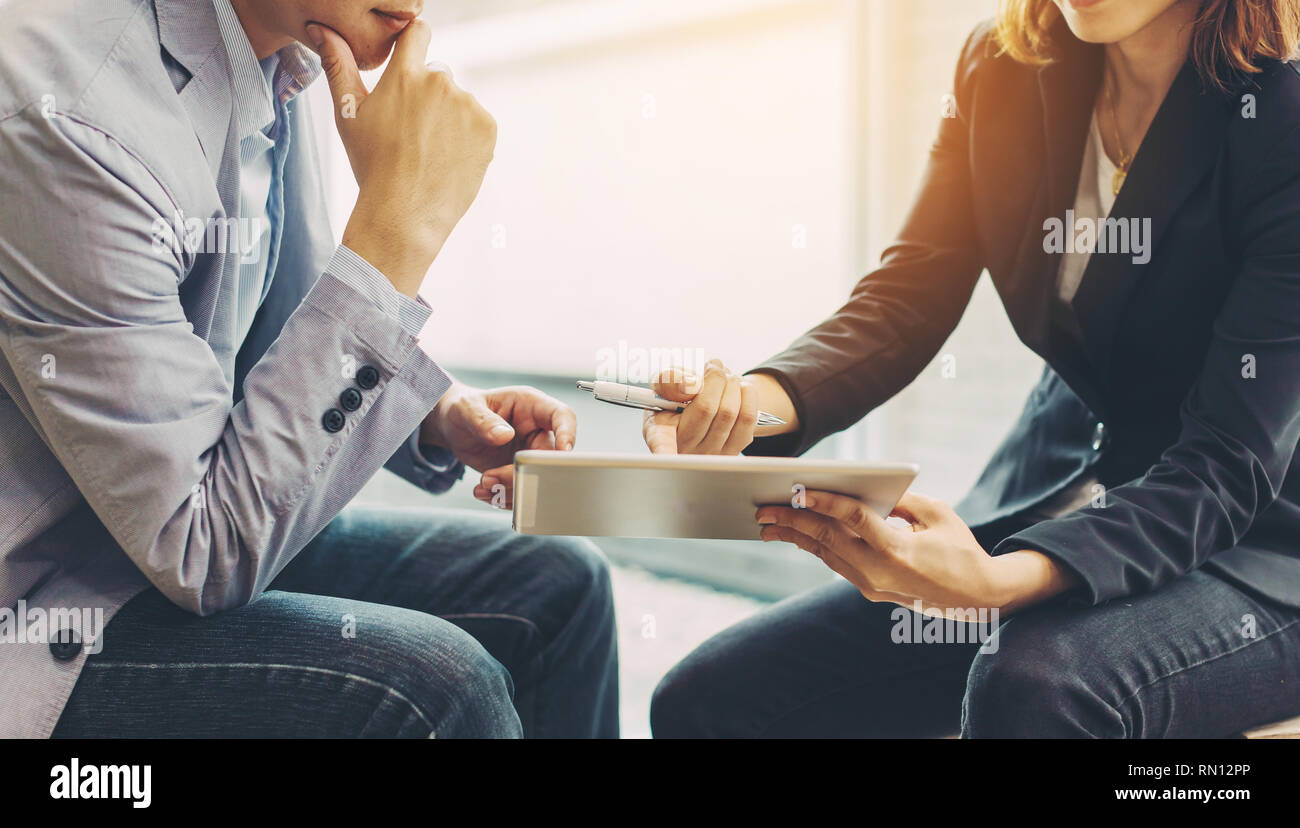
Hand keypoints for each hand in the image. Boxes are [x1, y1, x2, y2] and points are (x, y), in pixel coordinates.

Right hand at [310, 20, 496, 296]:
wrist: (404, 215)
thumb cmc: (371, 166)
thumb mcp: (348, 115)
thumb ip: (337, 66)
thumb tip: (322, 29)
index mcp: (404, 74)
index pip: (417, 32)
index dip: (414, 42)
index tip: (412, 57)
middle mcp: (439, 81)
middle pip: (437, 77)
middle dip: (427, 98)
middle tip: (411, 136)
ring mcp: (467, 104)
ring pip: (458, 103)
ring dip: (448, 119)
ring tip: (429, 152)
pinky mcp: (488, 127)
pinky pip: (478, 124)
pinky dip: (468, 138)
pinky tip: (448, 159)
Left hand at [420, 383, 575, 508]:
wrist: (454, 427)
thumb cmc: (464, 409)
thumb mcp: (466, 409)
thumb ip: (482, 420)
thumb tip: (504, 435)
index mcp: (531, 406)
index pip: (562, 416)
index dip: (568, 433)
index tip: (563, 451)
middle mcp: (536, 432)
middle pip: (548, 457)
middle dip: (523, 473)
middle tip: (491, 477)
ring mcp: (530, 454)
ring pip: (537, 480)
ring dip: (510, 490)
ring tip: (483, 485)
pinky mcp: (520, 474)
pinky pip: (522, 492)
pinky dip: (502, 498)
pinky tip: (482, 491)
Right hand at [642, 360, 794, 454]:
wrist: (699, 406)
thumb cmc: (677, 396)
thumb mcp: (663, 383)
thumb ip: (671, 380)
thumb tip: (692, 384)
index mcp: (660, 431)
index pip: (661, 441)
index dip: (663, 449)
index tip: (665, 456)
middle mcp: (686, 448)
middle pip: (707, 408)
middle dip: (715, 378)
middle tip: (713, 367)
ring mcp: (712, 453)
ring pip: (730, 411)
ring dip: (732, 384)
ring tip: (725, 376)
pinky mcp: (736, 448)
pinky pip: (748, 417)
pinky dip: (747, 393)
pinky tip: (738, 388)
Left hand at [755, 490, 1078, 614]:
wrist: (977, 596)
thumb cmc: (960, 548)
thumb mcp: (936, 514)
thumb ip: (899, 499)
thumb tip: (865, 487)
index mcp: (898, 549)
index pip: (853, 520)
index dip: (824, 502)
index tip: (798, 489)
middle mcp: (880, 571)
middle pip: (827, 540)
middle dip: (792, 522)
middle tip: (763, 507)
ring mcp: (872, 585)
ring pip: (826, 555)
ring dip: (795, 537)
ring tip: (767, 523)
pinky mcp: (870, 590)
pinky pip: (836, 564)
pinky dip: (815, 547)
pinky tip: (796, 535)